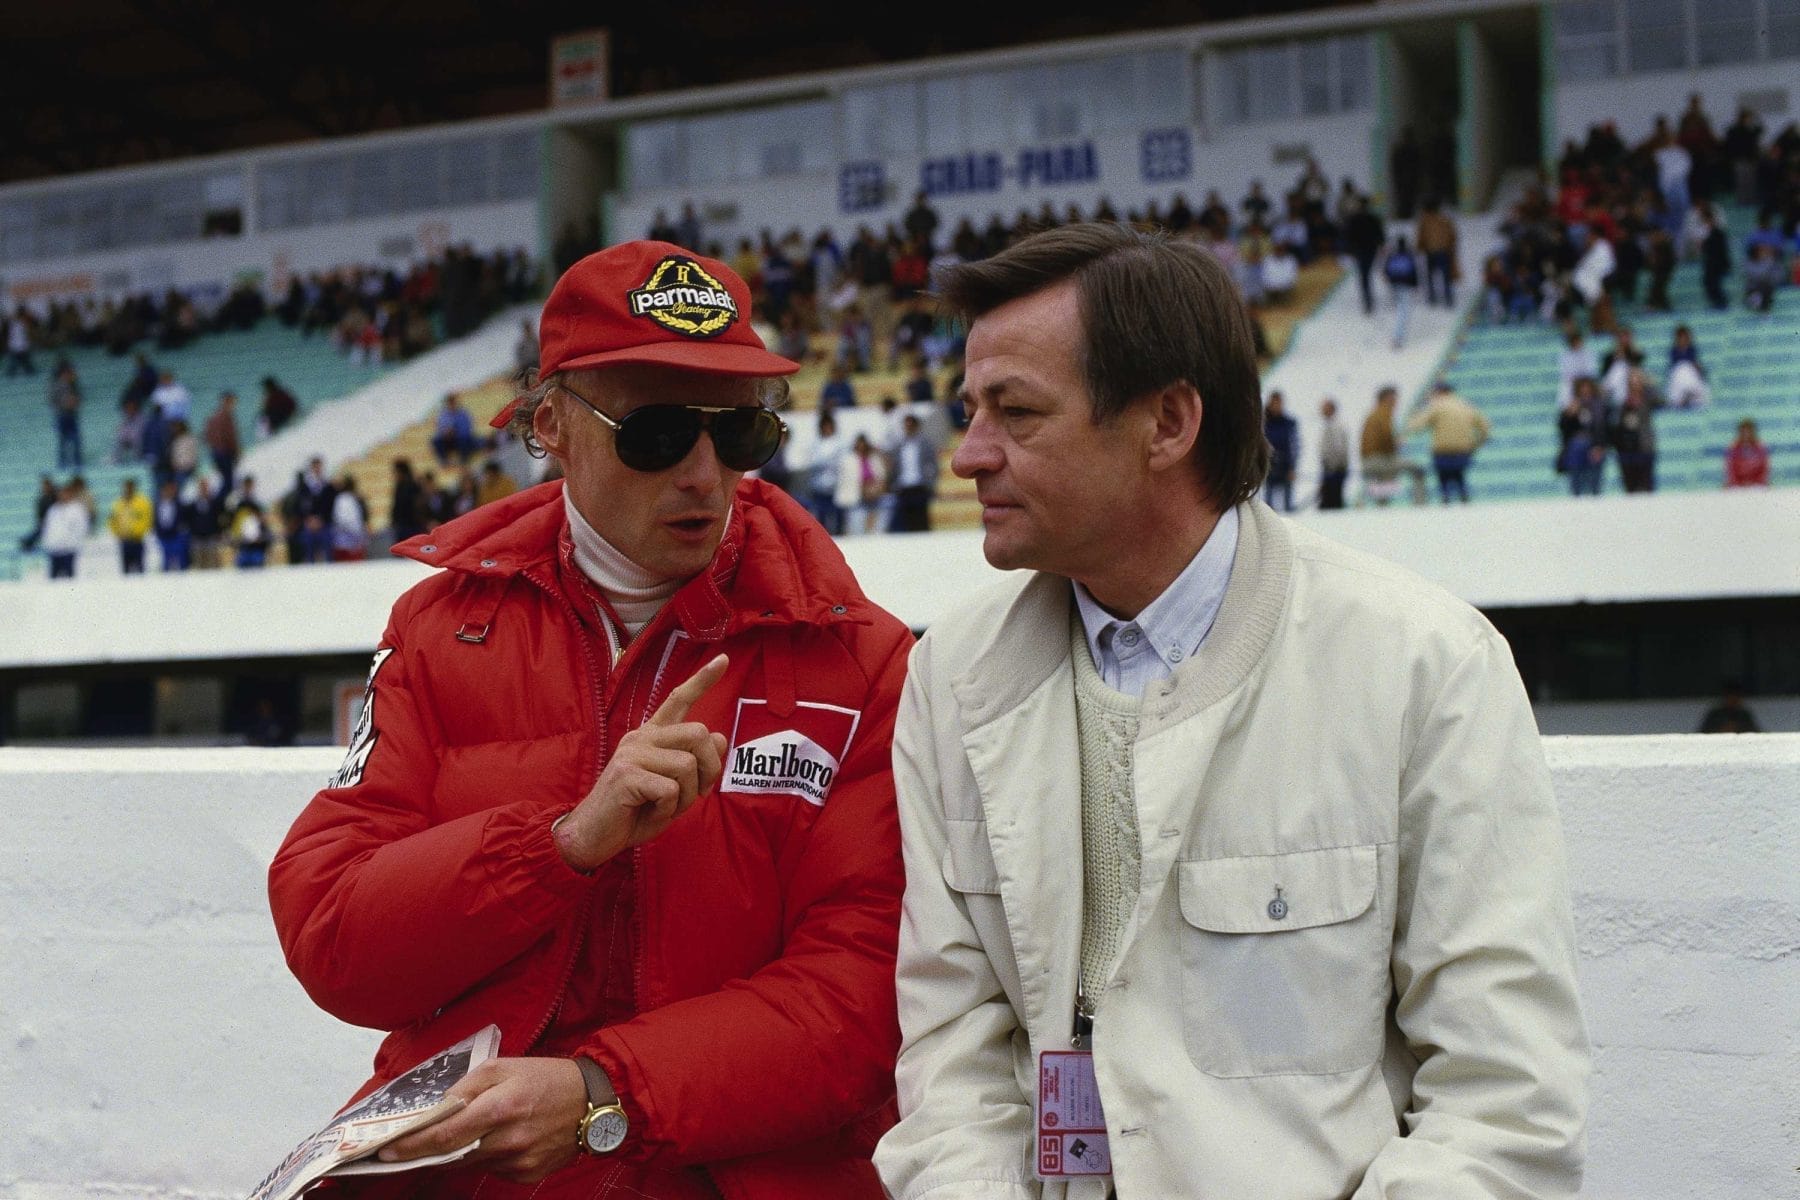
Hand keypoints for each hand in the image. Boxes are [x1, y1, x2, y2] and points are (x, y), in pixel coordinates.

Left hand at [377, 1057, 587, 1183]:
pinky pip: (492, 1169)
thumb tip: (438, 1108)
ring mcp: (518, 1162)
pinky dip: (486, 1156)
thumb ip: (467, 1085)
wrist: (592, 1101)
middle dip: (427, 1152)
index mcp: (500, 1107)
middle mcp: (508, 1139)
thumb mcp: (504, 1066)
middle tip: (406, 1148)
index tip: (387, 1152)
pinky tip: (500, 1139)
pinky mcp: (527, 1175)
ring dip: (459, 1152)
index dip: (412, 1146)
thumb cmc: (545, 1078)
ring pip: (470, 1163)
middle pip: (452, 1155)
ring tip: (468, 1132)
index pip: (444, 1135)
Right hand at [554, 654, 729, 870]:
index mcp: (651, 736)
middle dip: (711, 768)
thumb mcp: (674, 788)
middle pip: (699, 733)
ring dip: (687, 795)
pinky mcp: (626, 774)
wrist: (594, 836)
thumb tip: (718, 736)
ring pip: (688, 764)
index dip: (702, 680)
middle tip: (699, 794)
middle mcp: (641, 737)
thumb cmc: (635, 812)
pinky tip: (651, 812)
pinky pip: (670, 789)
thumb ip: (694, 762)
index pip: (679, 700)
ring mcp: (632, 753)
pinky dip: (669, 809)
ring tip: (667, 807)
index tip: (724, 659)